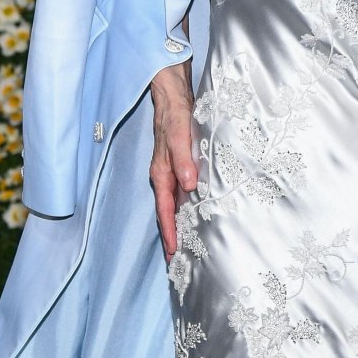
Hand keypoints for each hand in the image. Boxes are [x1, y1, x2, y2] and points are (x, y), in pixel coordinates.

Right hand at [148, 63, 196, 258]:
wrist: (174, 96)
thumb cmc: (175, 116)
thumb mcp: (179, 137)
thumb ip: (184, 160)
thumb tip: (189, 185)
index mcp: (162, 174)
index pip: (165, 210)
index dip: (170, 231)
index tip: (173, 252)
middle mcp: (165, 177)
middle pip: (167, 213)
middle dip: (172, 236)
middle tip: (178, 261)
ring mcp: (172, 173)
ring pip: (174, 205)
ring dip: (179, 225)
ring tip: (186, 246)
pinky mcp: (180, 167)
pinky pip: (181, 194)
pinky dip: (186, 209)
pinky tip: (194, 216)